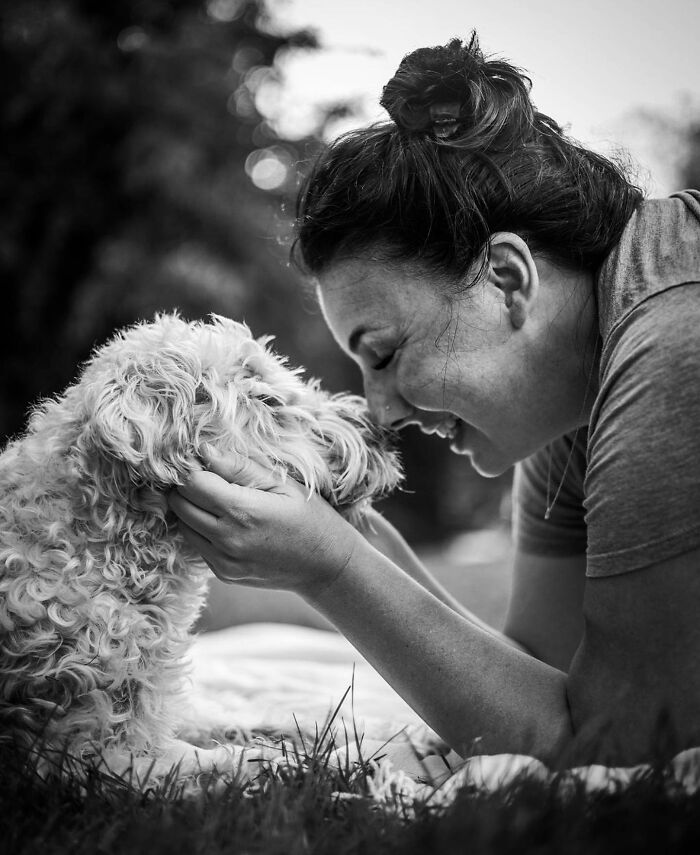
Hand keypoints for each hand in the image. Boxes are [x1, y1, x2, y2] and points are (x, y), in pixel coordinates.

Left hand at [166, 448, 359, 596]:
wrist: (326, 565)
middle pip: (180, 504)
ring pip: (182, 525)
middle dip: (187, 487)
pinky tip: (226, 521)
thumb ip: (240, 467)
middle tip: (207, 477)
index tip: (204, 462)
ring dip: (191, 509)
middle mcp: (227, 539)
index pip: (192, 483)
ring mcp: (223, 561)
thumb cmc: (310, 517)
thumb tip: (204, 451)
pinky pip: (196, 544)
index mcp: (243, 511)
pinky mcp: (223, 574)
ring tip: (217, 499)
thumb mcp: (282, 483)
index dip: (194, 468)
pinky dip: (202, 529)